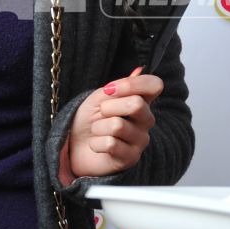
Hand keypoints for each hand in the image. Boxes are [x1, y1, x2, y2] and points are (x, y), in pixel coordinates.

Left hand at [61, 66, 161, 183]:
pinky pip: (111, 144)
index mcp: (141, 101)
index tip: (109, 89)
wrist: (74, 146)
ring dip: (98, 127)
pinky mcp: (130, 158)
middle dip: (109, 106)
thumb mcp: (99, 98)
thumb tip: (139, 70)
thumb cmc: (88, 120)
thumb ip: (118, 87)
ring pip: (118, 125)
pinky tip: (97, 145)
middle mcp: (146, 120)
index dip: (133, 84)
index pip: (155, 85)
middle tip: (100, 113)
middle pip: (137, 104)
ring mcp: (140, 140)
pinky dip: (96, 143)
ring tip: (97, 131)